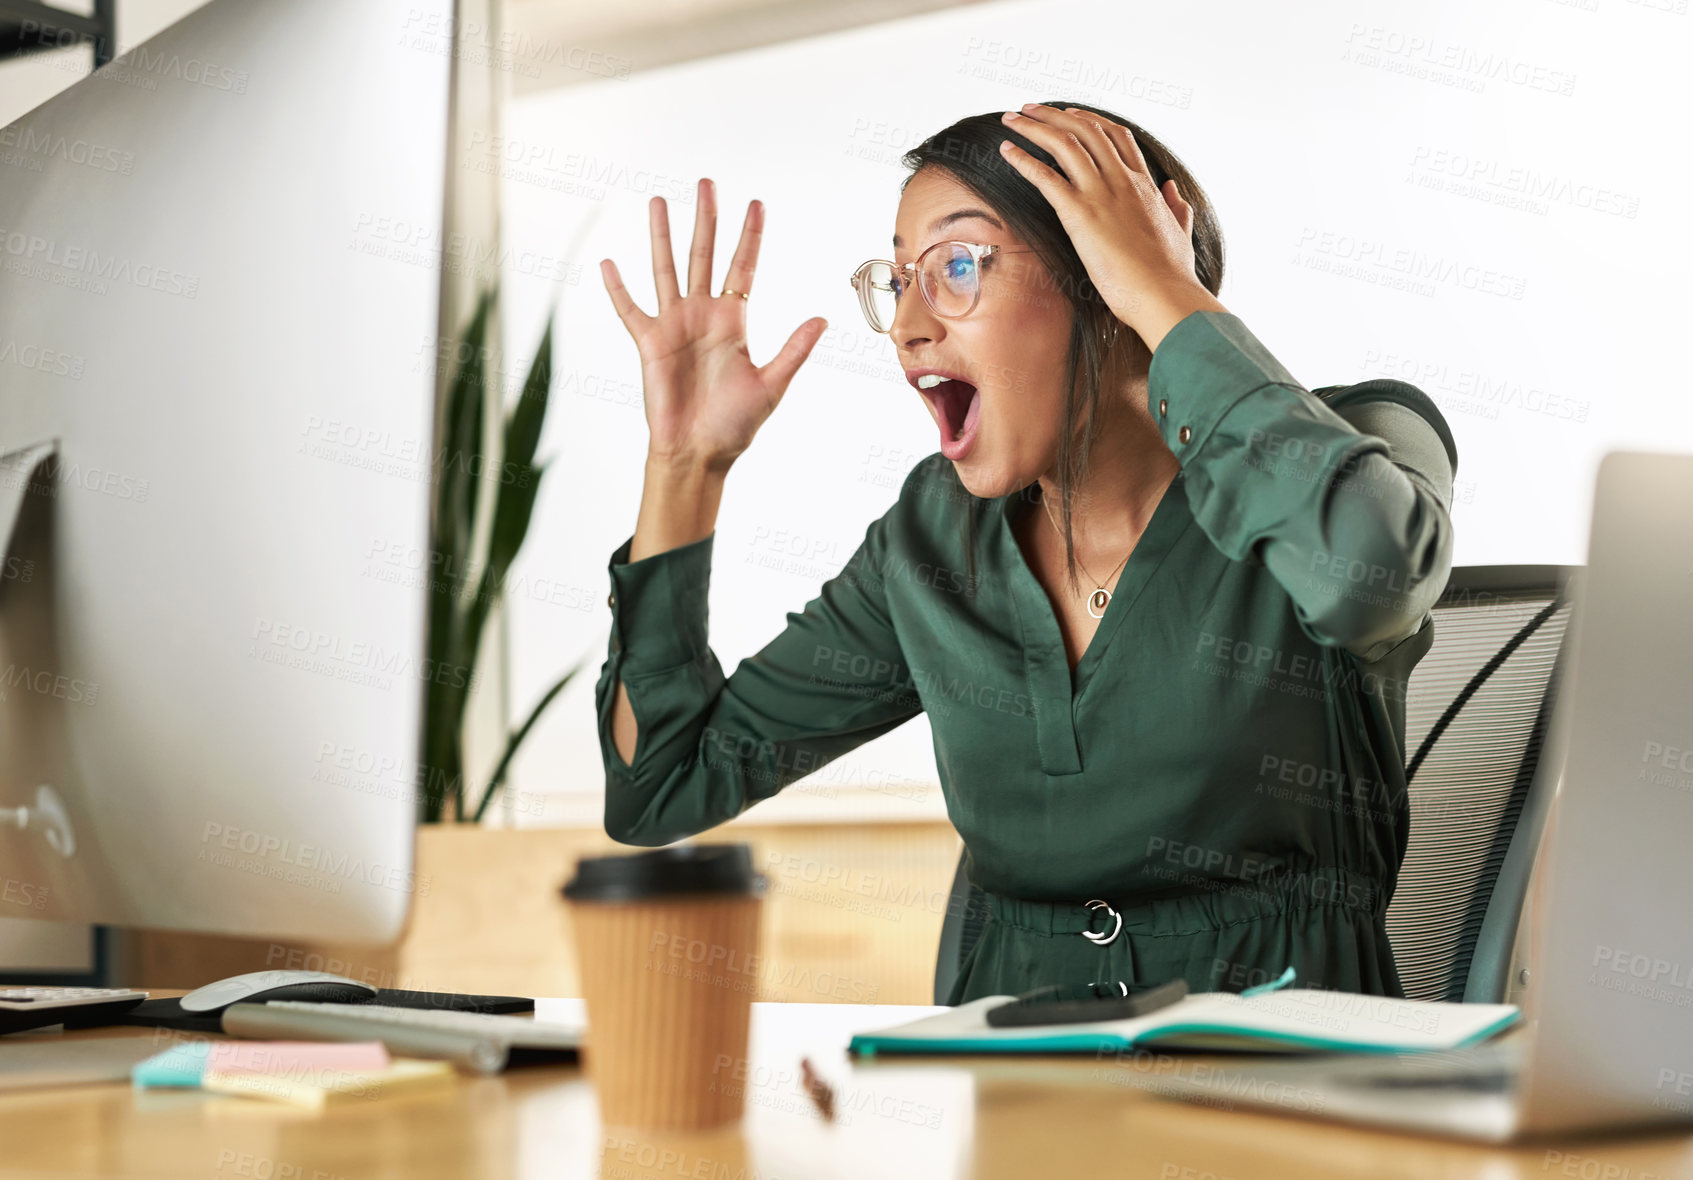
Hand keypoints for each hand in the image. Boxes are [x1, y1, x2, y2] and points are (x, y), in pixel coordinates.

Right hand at [601, 178, 826, 471]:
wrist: (699, 453)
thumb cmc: (736, 425)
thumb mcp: (773, 385)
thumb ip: (794, 350)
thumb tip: (823, 319)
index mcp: (734, 322)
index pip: (743, 268)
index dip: (750, 236)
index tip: (756, 203)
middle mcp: (703, 316)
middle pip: (704, 256)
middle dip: (706, 219)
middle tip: (706, 182)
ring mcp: (674, 326)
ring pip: (667, 269)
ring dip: (662, 235)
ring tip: (657, 200)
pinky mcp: (649, 343)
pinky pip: (630, 309)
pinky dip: (618, 288)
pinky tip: (607, 262)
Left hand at [997, 104, 1225, 350]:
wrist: (1164, 295)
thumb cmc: (1171, 276)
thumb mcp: (1181, 234)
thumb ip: (1178, 209)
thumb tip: (1174, 189)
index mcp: (1145, 186)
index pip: (1117, 137)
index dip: (1091, 121)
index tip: (1070, 114)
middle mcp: (1123, 181)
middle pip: (1086, 130)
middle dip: (1055, 114)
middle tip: (1030, 108)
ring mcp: (1102, 194)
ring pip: (1064, 143)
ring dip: (1033, 127)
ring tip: (1011, 119)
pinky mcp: (1081, 214)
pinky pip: (1045, 176)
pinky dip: (1023, 159)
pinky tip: (1006, 150)